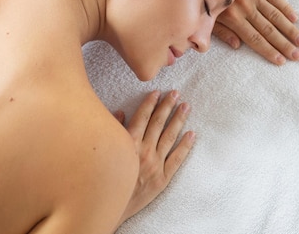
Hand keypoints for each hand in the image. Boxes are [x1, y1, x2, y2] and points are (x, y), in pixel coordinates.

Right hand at [113, 90, 194, 225]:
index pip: (142, 118)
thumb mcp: (106, 152)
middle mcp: (143, 151)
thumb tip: (120, 112)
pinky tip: (192, 134)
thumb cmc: (106, 178)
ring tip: (186, 107)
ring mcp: (155, 164)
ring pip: (169, 137)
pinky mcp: (163, 178)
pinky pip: (177, 159)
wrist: (111, 207)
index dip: (150, 103)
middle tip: (176, 93)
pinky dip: (185, 146)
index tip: (157, 92)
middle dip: (167, 106)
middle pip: (158, 124)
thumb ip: (114, 131)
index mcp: (128, 143)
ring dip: (178, 120)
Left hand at [213, 0, 298, 64]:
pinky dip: (285, 8)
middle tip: (298, 56)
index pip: (254, 38)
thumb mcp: (206, 17)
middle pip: (268, 29)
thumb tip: (237, 46)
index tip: (282, 61)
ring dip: (290, 29)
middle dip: (284, 44)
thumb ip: (221, 32)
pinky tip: (295, 19)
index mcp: (232, 17)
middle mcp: (245, 6)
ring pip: (275, 15)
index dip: (268, 51)